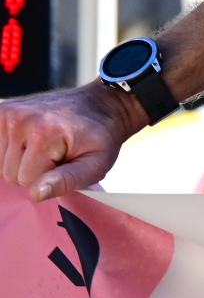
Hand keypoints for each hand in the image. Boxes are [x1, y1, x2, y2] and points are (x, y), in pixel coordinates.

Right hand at [0, 85, 144, 200]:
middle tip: (56, 154)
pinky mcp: (2, 111)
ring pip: (1, 162)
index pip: (26, 180)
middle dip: (34, 170)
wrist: (101, 104)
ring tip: (46, 146)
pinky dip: (13, 149)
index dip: (48, 179)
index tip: (65, 162)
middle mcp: (20, 118)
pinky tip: (32, 140)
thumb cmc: (100, 137)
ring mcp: (7, 113)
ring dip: (22, 160)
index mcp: (44, 132)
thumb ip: (66, 181)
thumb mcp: (96, 165)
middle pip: (10, 173)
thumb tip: (36, 193)